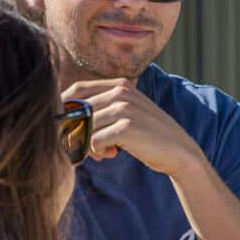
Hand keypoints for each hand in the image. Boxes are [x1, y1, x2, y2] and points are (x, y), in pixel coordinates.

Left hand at [62, 78, 201, 175]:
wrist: (179, 151)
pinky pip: (93, 141)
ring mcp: (124, 108)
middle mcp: (121, 92)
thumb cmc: (147, 135)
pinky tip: (113, 154)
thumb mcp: (126, 113)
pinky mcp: (127, 128)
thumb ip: (100, 109)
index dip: (63, 108)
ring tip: (105, 152)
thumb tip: (60, 116)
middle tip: (89, 147)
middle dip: (75, 132)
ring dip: (87, 144)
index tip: (64, 127)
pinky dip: (97, 152)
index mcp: (119, 85)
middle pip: (76, 110)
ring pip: (83, 127)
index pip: (76, 90)